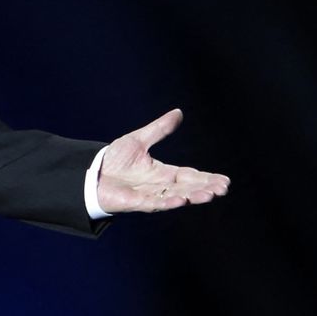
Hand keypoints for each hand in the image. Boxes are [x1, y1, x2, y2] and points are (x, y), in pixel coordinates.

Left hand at [96, 109, 229, 213]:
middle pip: (187, 188)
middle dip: (205, 189)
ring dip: (192, 197)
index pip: (189, 176)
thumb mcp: (138, 140)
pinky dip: (168, 202)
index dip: (206, 178)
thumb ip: (159, 129)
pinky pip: (154, 203)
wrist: (91, 172)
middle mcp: (159, 186)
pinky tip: (181, 200)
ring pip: (175, 197)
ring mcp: (148, 195)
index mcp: (162, 172)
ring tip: (209, 195)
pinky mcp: (135, 202)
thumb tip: (178, 112)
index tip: (225, 181)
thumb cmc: (114, 159)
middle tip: (222, 189)